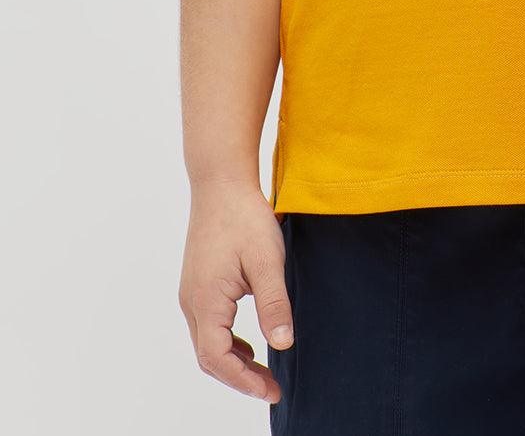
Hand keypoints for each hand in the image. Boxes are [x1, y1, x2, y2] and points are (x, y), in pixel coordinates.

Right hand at [179, 180, 293, 404]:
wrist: (221, 182)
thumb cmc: (244, 217)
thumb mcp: (267, 260)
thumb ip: (274, 304)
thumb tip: (283, 345)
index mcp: (206, 300)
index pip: (217, 358)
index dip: (243, 381)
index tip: (270, 391)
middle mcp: (191, 301)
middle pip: (209, 357)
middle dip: (240, 378)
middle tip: (272, 388)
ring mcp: (192, 292)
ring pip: (207, 343)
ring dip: (233, 362)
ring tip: (264, 372)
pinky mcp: (198, 283)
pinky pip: (208, 326)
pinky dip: (228, 343)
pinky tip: (251, 343)